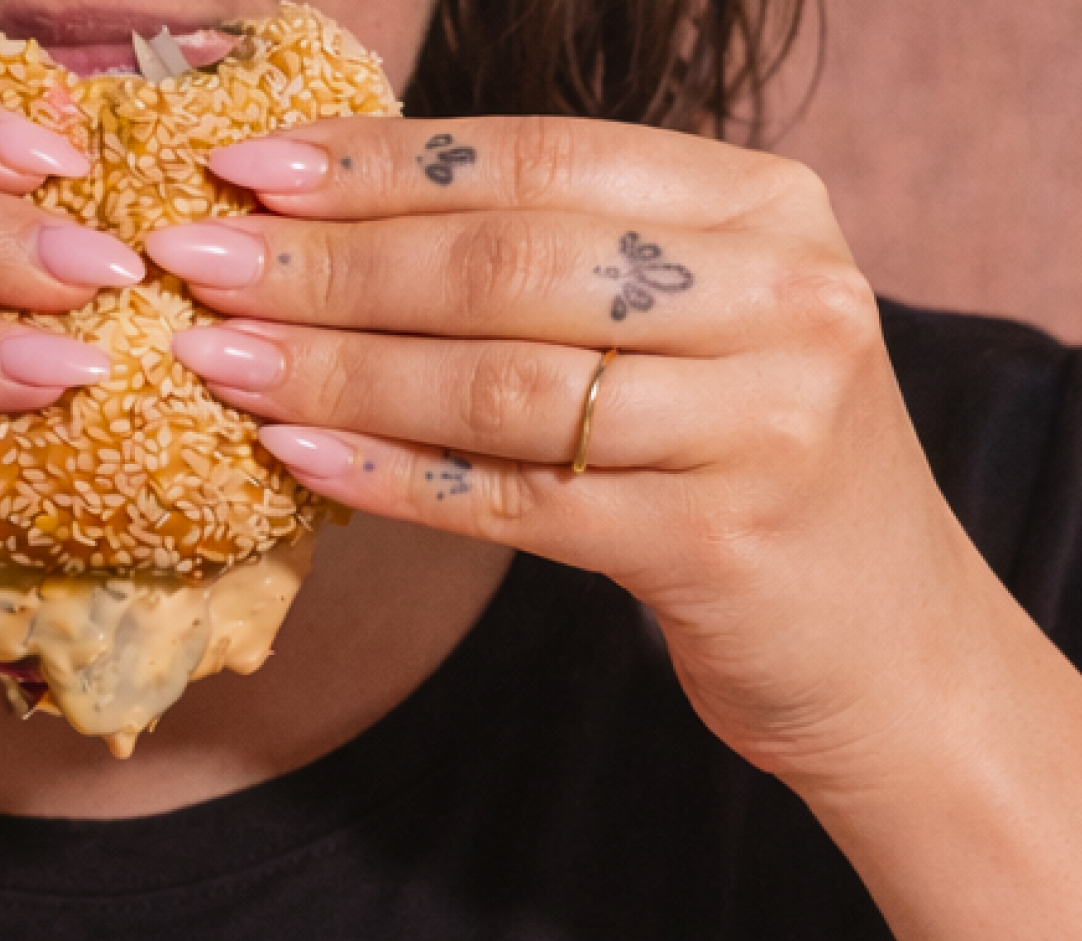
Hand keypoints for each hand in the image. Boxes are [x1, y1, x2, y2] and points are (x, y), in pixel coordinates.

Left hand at [145, 115, 1020, 780]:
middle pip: (507, 263)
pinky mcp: (720, 543)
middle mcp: (783, 297)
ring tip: (215, 359)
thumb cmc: (746, 456)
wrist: (886, 643)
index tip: (250, 170)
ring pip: (500, 383)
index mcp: (766, 205)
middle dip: (330, 261)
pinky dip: (391, 475)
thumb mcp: (693, 321)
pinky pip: (513, 500)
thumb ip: (558, 258)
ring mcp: (764, 423)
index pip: (536, 157)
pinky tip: (293, 454)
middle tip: (195, 262)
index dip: (379, 162)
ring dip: (336, 369)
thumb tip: (327, 216)